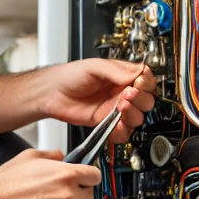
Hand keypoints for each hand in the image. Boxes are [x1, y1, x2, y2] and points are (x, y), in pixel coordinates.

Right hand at [0, 149, 101, 198]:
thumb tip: (59, 155)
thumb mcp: (29, 157)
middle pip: (88, 195)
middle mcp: (67, 195)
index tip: (86, 177)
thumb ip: (50, 155)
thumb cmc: (6, 183)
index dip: (89, 176)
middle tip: (62, 189)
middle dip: (78, 191)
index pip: (94, 175)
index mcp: (66, 174)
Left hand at [41, 59, 155, 142]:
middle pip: (146, 101)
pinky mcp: (107, 123)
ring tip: (120, 106)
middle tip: (128, 94)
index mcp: (122, 76)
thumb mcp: (94, 66)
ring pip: (137, 117)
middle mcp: (121, 93)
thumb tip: (137, 73)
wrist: (52, 94)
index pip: (145, 81)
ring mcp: (115, 109)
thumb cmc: (70, 76)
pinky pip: (123, 132)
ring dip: (133, 114)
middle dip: (141, 99)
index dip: (146, 83)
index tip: (138, 83)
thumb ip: (116, 70)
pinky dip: (123, 130)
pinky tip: (116, 123)